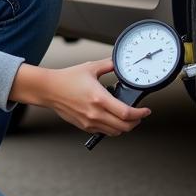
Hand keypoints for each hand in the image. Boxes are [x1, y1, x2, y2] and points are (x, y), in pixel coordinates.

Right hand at [9, 58, 150, 135]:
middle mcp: (95, 113)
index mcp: (100, 99)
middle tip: (139, 115)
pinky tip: (112, 118)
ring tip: (127, 118)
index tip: (146, 110)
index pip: (127, 113)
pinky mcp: (84, 126)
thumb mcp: (90, 68)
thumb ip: (108, 65)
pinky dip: (112, 128)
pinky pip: (103, 132)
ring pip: (115, 132)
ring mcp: (89, 122)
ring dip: (124, 127)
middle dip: (136, 122)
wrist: (49, 89)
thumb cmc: (67, 79)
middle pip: (124, 127)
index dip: (140, 114)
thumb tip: (118, 63)